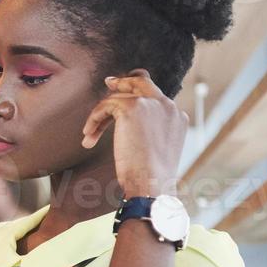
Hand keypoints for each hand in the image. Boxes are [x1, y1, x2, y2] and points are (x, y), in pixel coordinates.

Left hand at [81, 69, 187, 198]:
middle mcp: (168, 106)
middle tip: (109, 83)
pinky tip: (89, 135)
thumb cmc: (151, 179)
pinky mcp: (132, 107)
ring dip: (100, 115)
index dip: (138, 94)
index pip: (156, 97)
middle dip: (124, 82)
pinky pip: (106, 106)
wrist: (151, 185)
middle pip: (143, 82)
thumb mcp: (156, 152)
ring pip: (118, 97)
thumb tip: (131, 129)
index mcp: (177, 118)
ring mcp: (151, 104)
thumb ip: (150, 133)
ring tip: (90, 133)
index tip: (123, 93)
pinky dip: (94, 119)